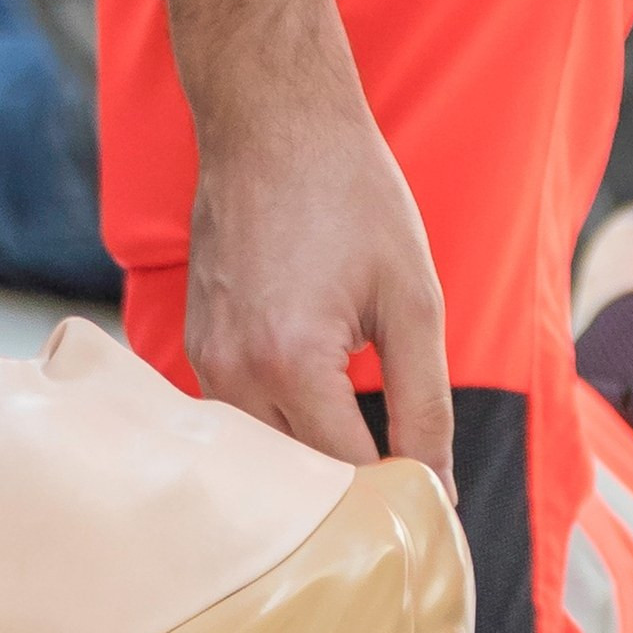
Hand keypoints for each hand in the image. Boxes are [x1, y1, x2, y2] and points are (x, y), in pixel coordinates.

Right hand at [183, 113, 454, 488]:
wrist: (272, 122)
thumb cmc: (351, 196)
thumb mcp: (412, 300)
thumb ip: (425, 404)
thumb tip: (437, 489)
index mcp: (290, 362)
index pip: (348, 474)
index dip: (397, 498)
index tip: (432, 510)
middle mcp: (231, 371)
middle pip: (295, 479)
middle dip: (351, 492)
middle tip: (406, 493)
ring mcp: (202, 360)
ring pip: (262, 455)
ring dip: (312, 462)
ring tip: (366, 451)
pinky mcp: (194, 346)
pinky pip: (239, 417)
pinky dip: (281, 427)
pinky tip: (322, 412)